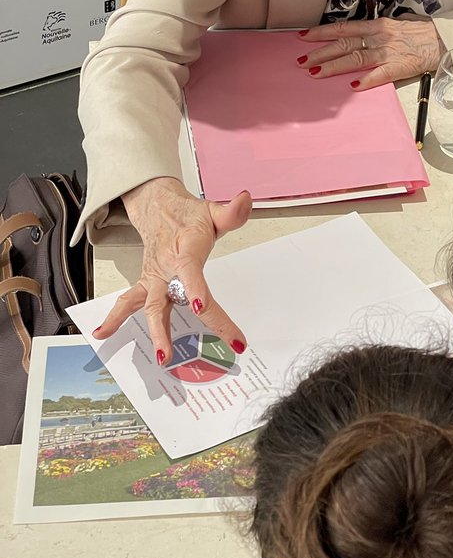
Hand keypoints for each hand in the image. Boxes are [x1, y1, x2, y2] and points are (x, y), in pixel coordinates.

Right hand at [92, 177, 252, 365]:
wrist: (159, 207)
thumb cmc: (189, 216)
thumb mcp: (213, 211)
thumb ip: (231, 213)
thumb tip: (245, 200)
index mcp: (185, 251)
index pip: (190, 270)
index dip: (194, 288)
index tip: (200, 306)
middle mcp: (166, 268)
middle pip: (168, 300)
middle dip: (173, 328)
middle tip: (177, 353)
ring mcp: (154, 278)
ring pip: (150, 307)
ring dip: (154, 333)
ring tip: (161, 358)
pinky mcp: (146, 285)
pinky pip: (128, 302)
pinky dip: (114, 318)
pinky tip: (102, 334)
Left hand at [298, 16, 443, 88]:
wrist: (445, 39)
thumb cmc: (424, 32)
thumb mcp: (400, 22)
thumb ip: (383, 27)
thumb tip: (370, 29)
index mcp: (378, 25)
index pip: (343, 28)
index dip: (322, 32)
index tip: (304, 36)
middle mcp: (379, 37)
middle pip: (343, 44)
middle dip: (319, 53)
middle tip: (301, 61)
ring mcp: (388, 52)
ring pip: (354, 59)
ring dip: (333, 67)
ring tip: (315, 73)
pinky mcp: (399, 67)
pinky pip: (378, 75)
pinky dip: (364, 80)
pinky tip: (351, 87)